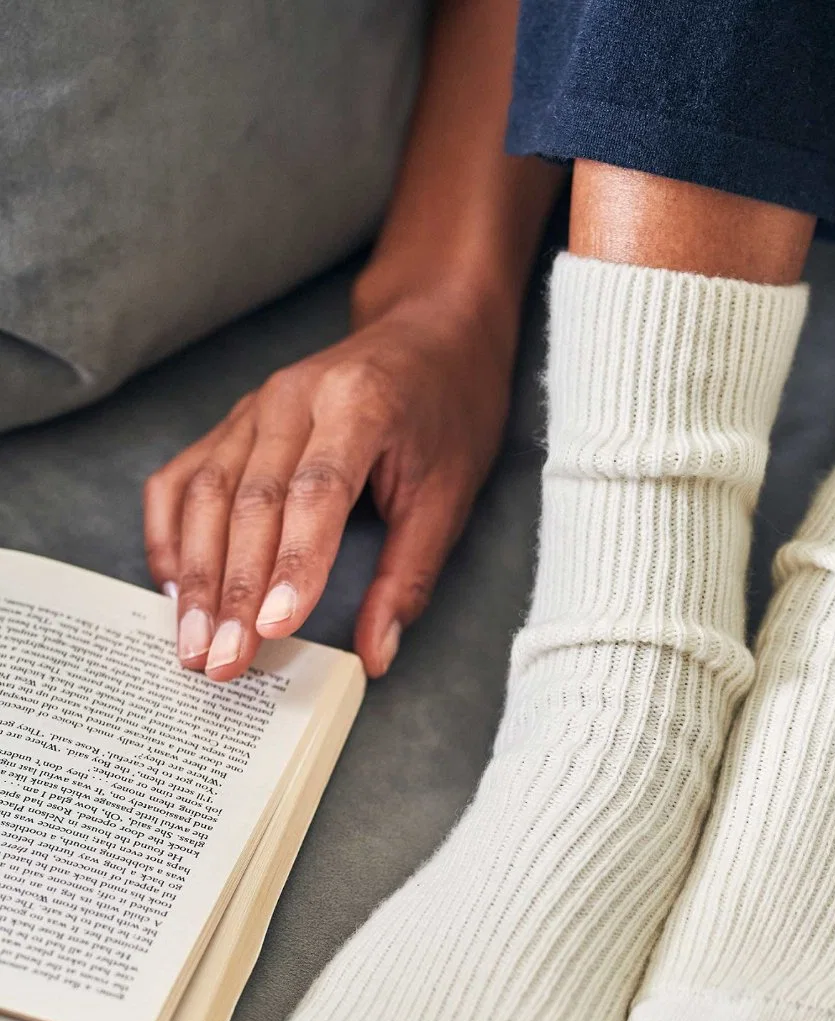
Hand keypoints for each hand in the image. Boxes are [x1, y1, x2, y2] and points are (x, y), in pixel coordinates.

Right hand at [143, 297, 513, 680]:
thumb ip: (409, 576)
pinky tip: (172, 585)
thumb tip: (377, 656)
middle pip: (250, 500)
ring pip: (206, 492)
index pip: (317, 493)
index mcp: (361, 405)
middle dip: (231, 590)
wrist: (431, 334)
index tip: (273, 627)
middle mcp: (295, 397)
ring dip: (194, 575)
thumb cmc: (449, 413)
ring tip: (192, 642)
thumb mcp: (451, 495)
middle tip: (221, 660)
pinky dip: (171, 532)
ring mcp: (255, 405)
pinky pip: (184, 476)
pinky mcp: (233, 420)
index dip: (294, 563)